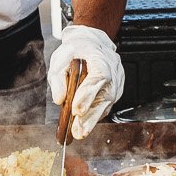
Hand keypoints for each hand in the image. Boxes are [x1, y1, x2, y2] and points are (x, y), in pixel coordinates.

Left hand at [49, 25, 124, 140]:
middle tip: (78, 131)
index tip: (76, 110)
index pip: (98, 78)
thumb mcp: (61, 57)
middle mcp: (114, 72)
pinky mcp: (115, 92)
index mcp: (101, 58)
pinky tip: (85, 123)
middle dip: (90, 116)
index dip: (87, 95)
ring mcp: (117, 83)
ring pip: (106, 104)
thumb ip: (58, 77)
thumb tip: (59, 99)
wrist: (93, 43)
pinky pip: (106, 105)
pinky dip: (95, 114)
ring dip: (92, 120)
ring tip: (79, 132)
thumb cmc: (78, 50)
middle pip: (105, 97)